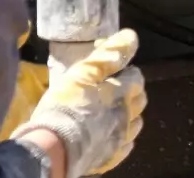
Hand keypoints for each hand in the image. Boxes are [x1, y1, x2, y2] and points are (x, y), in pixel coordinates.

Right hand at [11, 29, 146, 177]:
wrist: (53, 147)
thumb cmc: (66, 105)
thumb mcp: (83, 72)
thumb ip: (109, 54)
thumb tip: (131, 36)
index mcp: (123, 93)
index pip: (136, 77)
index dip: (126, 71)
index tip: (113, 72)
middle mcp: (127, 116)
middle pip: (140, 99)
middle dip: (131, 92)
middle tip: (112, 90)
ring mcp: (120, 139)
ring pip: (136, 123)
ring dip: (129, 115)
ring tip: (113, 112)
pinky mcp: (111, 157)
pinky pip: (125, 146)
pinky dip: (122, 138)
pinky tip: (112, 134)